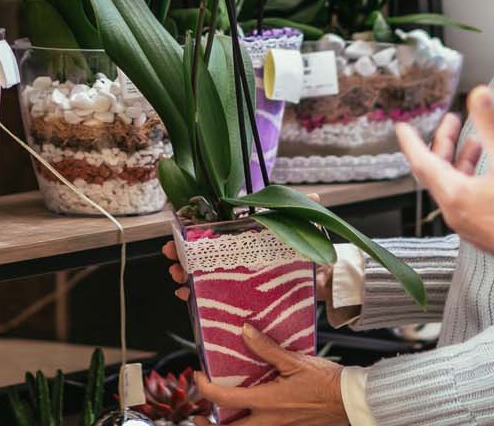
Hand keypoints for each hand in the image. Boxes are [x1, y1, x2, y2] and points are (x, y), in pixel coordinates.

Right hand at [165, 193, 327, 304]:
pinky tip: (187, 297)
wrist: (323, 280)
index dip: (194, 230)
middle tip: (171, 256)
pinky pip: (213, 297)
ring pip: (203, 273)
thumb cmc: (308, 250)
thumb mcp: (305, 228)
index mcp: (247, 235)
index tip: (179, 231)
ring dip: (185, 274)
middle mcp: (238, 254)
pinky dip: (196, 297)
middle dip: (182, 253)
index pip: (215, 229)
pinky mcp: (241, 296)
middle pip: (202, 252)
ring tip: (178, 278)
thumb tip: (315, 196)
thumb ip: (305, 212)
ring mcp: (238, 275)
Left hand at [194, 324, 346, 425]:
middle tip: (198, 414)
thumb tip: (245, 331)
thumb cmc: (325, 381)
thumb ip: (267, 348)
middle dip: (208, 425)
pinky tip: (248, 415)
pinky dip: (249, 424)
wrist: (349, 400)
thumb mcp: (295, 360)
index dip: (205, 388)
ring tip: (219, 417)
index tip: (199, 376)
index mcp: (267, 402)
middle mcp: (269, 420)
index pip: (225, 398)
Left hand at [396, 86, 493, 279]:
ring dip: (458, 160)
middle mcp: (456, 212)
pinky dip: (469, 177)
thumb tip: (480, 95)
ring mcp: (468, 224)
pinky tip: (488, 168)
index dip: (412, 142)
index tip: (403, 128)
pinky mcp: (482, 229)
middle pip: (438, 172)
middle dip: (443, 144)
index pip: (422, 163)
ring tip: (473, 140)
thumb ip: (493, 125)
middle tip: (451, 121)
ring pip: (452, 185)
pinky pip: (465, 198)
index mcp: (455, 195)